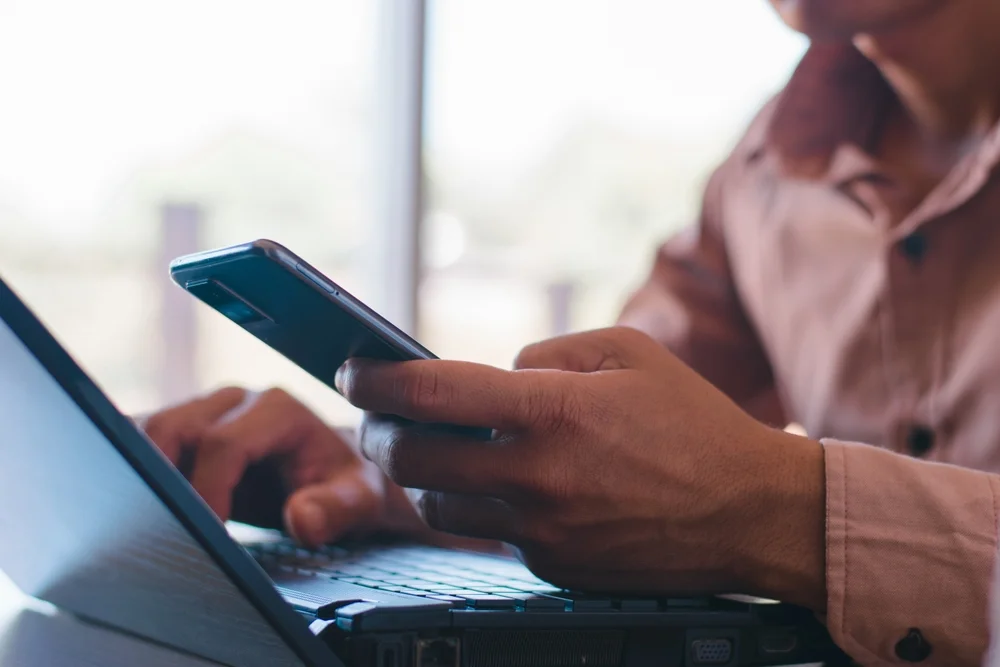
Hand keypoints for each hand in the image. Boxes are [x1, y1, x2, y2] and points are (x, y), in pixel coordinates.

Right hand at [138, 387, 428, 546]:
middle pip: (171, 429)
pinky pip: (142, 438)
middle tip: (168, 530)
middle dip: (163, 482)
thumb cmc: (347, 485)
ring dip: (143, 473)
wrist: (338, 474)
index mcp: (278, 410)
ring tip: (155, 519)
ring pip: (147, 431)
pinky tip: (140, 501)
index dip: (207, 492)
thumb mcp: (360, 501)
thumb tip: (301, 519)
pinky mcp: (185, 427)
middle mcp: (237, 401)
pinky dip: (135, 467)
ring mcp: (206, 410)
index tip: (208, 534)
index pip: (222, 444)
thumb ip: (336, 509)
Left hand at [337, 327, 826, 609]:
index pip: (430, 393)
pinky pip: (492, 535)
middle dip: (380, 432)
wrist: (751, 512)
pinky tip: (509, 484)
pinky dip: (483, 506)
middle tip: (381, 414)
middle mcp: (538, 477)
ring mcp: (542, 531)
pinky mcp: (553, 566)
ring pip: (438, 508)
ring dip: (424, 476)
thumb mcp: (629, 354)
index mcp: (554, 412)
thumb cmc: (694, 424)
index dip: (375, 378)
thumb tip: (498, 373)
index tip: (352, 366)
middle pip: (412, 460)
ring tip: (441, 450)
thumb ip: (550, 354)